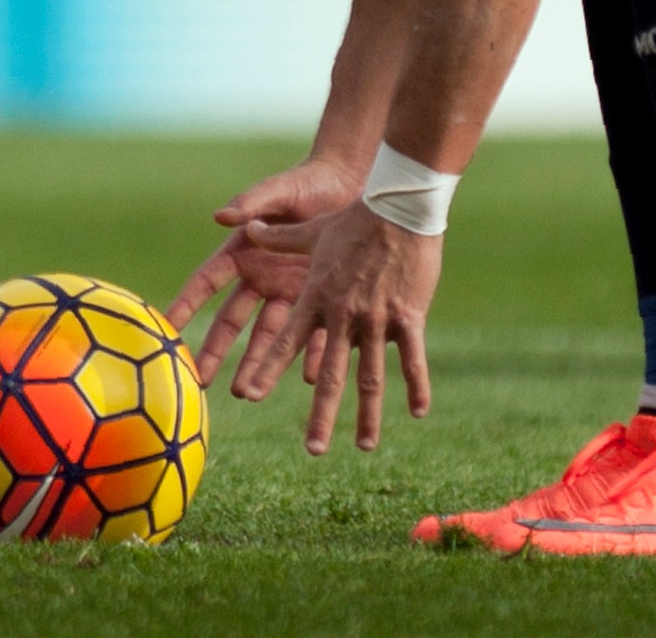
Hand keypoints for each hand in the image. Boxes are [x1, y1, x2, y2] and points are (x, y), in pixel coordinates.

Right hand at [169, 156, 359, 393]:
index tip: (166, 330)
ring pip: (270, 336)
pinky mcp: (320, 298)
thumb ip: (252, 202)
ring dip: (260, 364)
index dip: (186, 304)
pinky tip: (307, 376)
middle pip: (233, 321)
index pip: (206, 282)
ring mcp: (290, 292)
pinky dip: (309, 354)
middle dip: (218, 352)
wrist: (351, 185)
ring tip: (247, 393)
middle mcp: (262, 278)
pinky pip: (313, 332)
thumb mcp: (279, 189)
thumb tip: (220, 216)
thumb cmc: (307, 182)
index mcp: (243, 252)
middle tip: (202, 381)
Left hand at [230, 199, 440, 453]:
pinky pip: (411, 358)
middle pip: (329, 374)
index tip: (250, 396)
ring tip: (363, 446)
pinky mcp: (407, 315)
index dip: (268, 370)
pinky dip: (415, 386)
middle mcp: (342, 315)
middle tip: (312, 450)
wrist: (399, 206)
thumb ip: (276, 238)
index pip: (285, 341)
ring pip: (370, 376)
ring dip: (366, 414)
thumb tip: (238, 227)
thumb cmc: (354, 216)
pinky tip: (418, 413)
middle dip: (321, 415)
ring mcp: (376, 318)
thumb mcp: (312, 230)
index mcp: (316, 297)